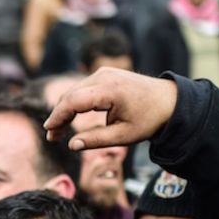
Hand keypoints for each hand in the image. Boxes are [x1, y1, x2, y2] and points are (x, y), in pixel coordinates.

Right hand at [44, 68, 178, 150]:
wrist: (170, 101)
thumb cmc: (149, 120)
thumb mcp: (124, 136)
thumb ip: (96, 141)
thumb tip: (71, 145)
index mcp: (110, 90)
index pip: (73, 101)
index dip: (57, 116)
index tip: (49, 132)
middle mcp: (104, 76)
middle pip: (70, 95)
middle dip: (58, 115)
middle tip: (52, 137)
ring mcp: (104, 73)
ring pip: (74, 91)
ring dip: (64, 109)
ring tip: (59, 130)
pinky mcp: (104, 74)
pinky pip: (82, 88)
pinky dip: (73, 102)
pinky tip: (70, 118)